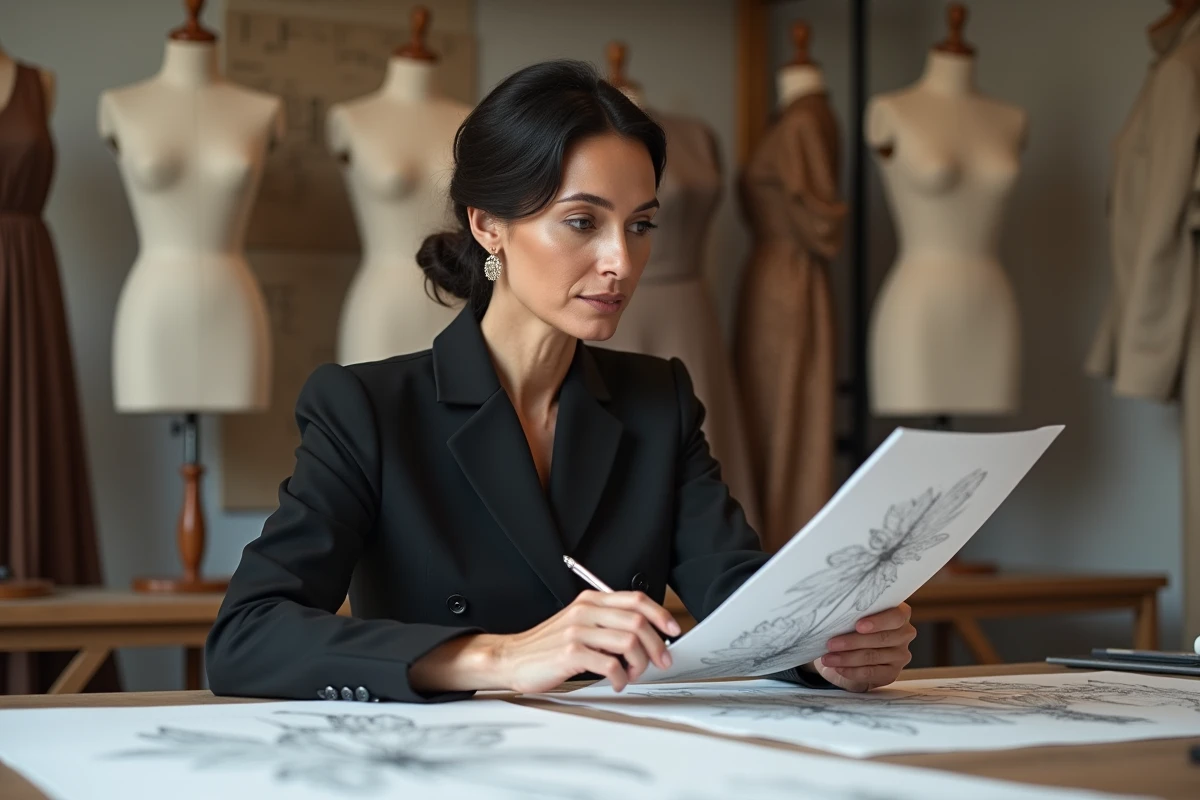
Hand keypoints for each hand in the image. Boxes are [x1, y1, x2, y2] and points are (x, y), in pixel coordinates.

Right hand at [495, 590, 680, 693]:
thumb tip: (645, 636)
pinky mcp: (571, 652)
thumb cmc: (547, 646)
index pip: (635, 600)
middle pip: (637, 621)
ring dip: (640, 663)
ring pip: (628, 641)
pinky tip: (617, 682)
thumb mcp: (578, 624)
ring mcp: (578, 631)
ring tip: (632, 674)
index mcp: (590, 601)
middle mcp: (585, 611)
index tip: (673, 630)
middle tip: (661, 661)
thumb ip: (606, 623)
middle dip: (656, 644)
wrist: (512, 658)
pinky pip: (611, 664)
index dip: (660, 614)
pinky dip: (621, 678)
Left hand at [812, 602, 914, 691]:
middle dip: (852, 642)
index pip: (896, 616)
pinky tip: (838, 668)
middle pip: (881, 639)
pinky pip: (871, 673)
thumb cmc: (852, 626)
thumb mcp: (854, 616)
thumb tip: (837, 615)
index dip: (878, 621)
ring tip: (828, 658)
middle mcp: (905, 633)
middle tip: (831, 644)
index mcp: (900, 613)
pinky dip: (852, 671)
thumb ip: (854, 613)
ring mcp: (900, 655)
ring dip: (847, 658)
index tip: (858, 626)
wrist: (851, 650)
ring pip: (872, 656)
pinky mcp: (892, 673)